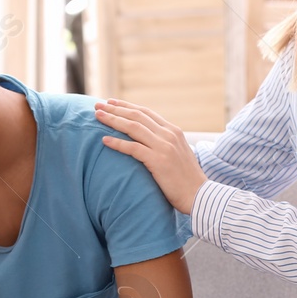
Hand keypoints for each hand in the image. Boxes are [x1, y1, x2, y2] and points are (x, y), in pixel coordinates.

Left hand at [94, 99, 206, 214]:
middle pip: (137, 116)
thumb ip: (164, 143)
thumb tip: (148, 139)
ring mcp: (164, 147)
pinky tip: (104, 140)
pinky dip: (117, 143)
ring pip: (133, 127)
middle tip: (97, 105)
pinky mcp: (158, 161)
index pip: (146, 112)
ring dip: (113, 120)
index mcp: (173, 131)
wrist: (199, 195)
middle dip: (115, 109)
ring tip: (97, 116)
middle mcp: (169, 135)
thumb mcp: (178, 153)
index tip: (111, 102)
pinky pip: (133, 148)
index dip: (127, 106)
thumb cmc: (186, 179)